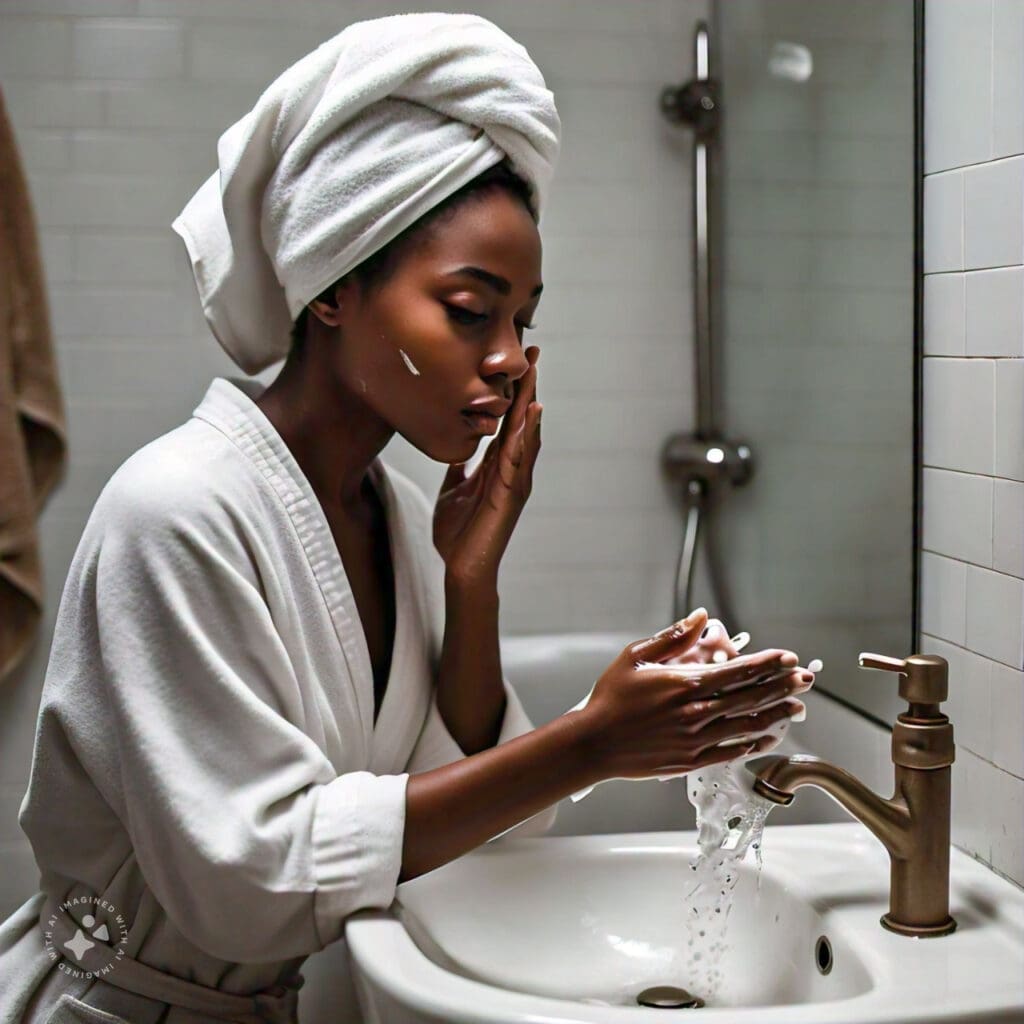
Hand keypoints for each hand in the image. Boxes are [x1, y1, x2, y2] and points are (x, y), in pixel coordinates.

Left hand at [433, 346, 541, 587]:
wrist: (462, 567)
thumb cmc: (458, 533)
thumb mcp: (452, 490)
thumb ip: (459, 468)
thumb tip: (457, 448)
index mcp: (497, 466)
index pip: (507, 421)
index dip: (512, 390)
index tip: (517, 361)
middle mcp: (511, 470)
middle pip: (522, 421)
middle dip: (528, 385)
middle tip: (533, 351)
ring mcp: (514, 483)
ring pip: (526, 436)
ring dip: (530, 404)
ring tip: (534, 375)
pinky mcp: (511, 497)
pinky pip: (520, 461)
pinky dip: (526, 437)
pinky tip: (531, 416)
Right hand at [574, 608, 813, 779]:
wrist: (593, 743)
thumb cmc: (610, 697)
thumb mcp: (635, 657)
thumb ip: (672, 638)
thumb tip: (700, 617)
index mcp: (685, 684)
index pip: (738, 671)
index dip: (767, 664)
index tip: (788, 657)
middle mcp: (696, 712)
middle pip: (750, 697)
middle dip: (782, 686)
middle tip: (805, 679)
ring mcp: (696, 739)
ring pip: (746, 725)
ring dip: (776, 715)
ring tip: (797, 707)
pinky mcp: (690, 760)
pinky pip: (731, 751)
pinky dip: (753, 743)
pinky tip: (767, 736)